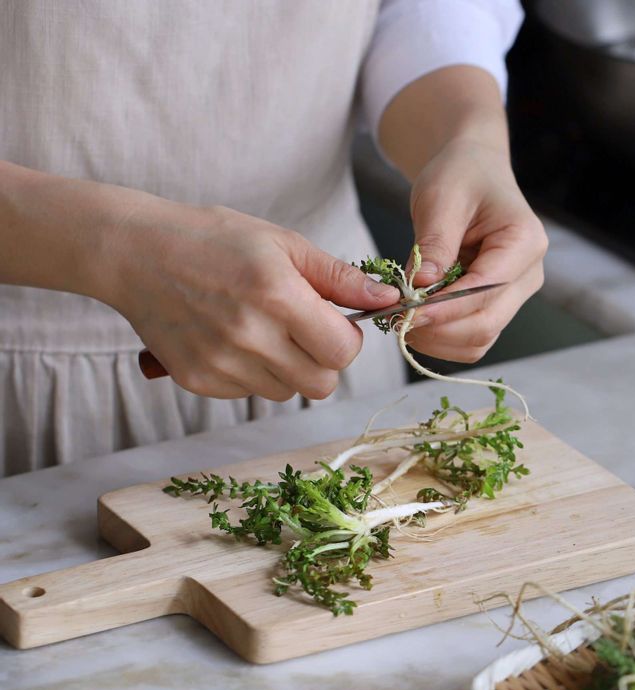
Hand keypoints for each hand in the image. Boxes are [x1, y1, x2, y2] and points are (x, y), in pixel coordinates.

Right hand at [102, 200, 397, 399]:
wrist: (136, 254)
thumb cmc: (213, 240)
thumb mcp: (283, 243)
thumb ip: (339, 277)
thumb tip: (388, 298)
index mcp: (277, 296)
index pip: (343, 352)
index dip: (348, 339)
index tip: (335, 322)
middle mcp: (250, 336)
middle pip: (322, 384)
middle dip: (324, 360)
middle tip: (305, 331)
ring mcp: (221, 364)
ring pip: (287, 392)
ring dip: (289, 368)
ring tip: (263, 330)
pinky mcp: (199, 381)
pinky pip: (250, 394)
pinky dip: (254, 374)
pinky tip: (234, 340)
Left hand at [404, 138, 545, 362]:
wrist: (473, 173)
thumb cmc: (461, 177)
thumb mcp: (441, 198)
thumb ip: (434, 244)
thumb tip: (420, 288)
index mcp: (524, 242)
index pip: (485, 291)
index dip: (443, 309)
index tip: (404, 312)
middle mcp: (527, 276)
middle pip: (484, 325)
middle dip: (436, 329)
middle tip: (393, 318)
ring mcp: (514, 296)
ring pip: (478, 341)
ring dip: (436, 339)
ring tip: (402, 318)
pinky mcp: (496, 307)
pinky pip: (471, 339)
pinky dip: (441, 338)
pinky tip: (417, 319)